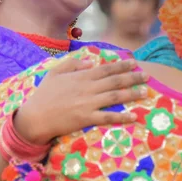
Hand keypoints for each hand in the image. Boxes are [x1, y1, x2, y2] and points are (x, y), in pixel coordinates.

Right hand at [15, 56, 147, 143]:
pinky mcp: (87, 118)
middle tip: (147, 76)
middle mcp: (88, 88)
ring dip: (132, 94)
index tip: (134, 62)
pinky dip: (122, 116)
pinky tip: (134, 116)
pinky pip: (108, 117)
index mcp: (81, 76)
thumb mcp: (55, 72)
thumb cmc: (44, 95)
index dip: (122, 65)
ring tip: (145, 92)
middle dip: (133, 77)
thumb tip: (90, 62)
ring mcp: (88, 103)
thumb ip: (72, 64)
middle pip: (115, 81)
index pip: (106, 69)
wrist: (35, 117)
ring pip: (115, 97)